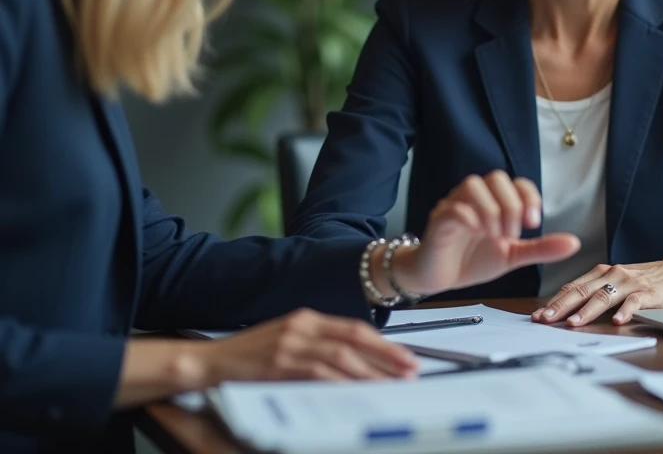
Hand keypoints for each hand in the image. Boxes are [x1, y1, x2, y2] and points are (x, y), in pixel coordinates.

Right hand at [201, 308, 419, 381]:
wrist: (207, 362)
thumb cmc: (247, 357)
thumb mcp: (286, 342)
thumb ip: (316, 347)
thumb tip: (353, 365)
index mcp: (306, 318)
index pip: (354, 328)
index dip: (383, 343)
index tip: (404, 356)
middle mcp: (302, 326)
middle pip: (355, 338)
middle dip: (386, 355)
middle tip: (409, 369)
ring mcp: (290, 343)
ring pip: (341, 355)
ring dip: (370, 371)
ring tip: (391, 384)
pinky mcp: (278, 362)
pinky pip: (317, 372)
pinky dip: (340, 381)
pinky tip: (356, 390)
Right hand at [394, 171, 580, 295]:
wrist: (439, 279)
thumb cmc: (473, 260)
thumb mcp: (513, 255)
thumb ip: (540, 248)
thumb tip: (574, 243)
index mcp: (494, 202)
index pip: (517, 183)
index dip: (529, 198)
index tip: (533, 224)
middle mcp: (474, 198)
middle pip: (496, 178)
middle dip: (511, 205)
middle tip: (513, 234)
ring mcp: (454, 206)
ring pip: (473, 186)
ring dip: (491, 210)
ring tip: (496, 236)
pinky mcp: (438, 222)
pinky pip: (453, 209)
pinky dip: (470, 220)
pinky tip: (478, 236)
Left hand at [532, 258, 662, 326]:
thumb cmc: (644, 281)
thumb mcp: (615, 283)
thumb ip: (595, 293)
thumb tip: (566, 311)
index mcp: (601, 273)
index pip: (572, 287)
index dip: (554, 301)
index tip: (537, 316)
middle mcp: (612, 275)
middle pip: (582, 291)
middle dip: (561, 307)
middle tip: (544, 320)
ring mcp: (630, 283)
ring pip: (603, 296)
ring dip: (587, 310)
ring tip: (573, 323)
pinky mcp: (649, 293)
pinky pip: (635, 302)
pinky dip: (625, 311)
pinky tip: (618, 321)